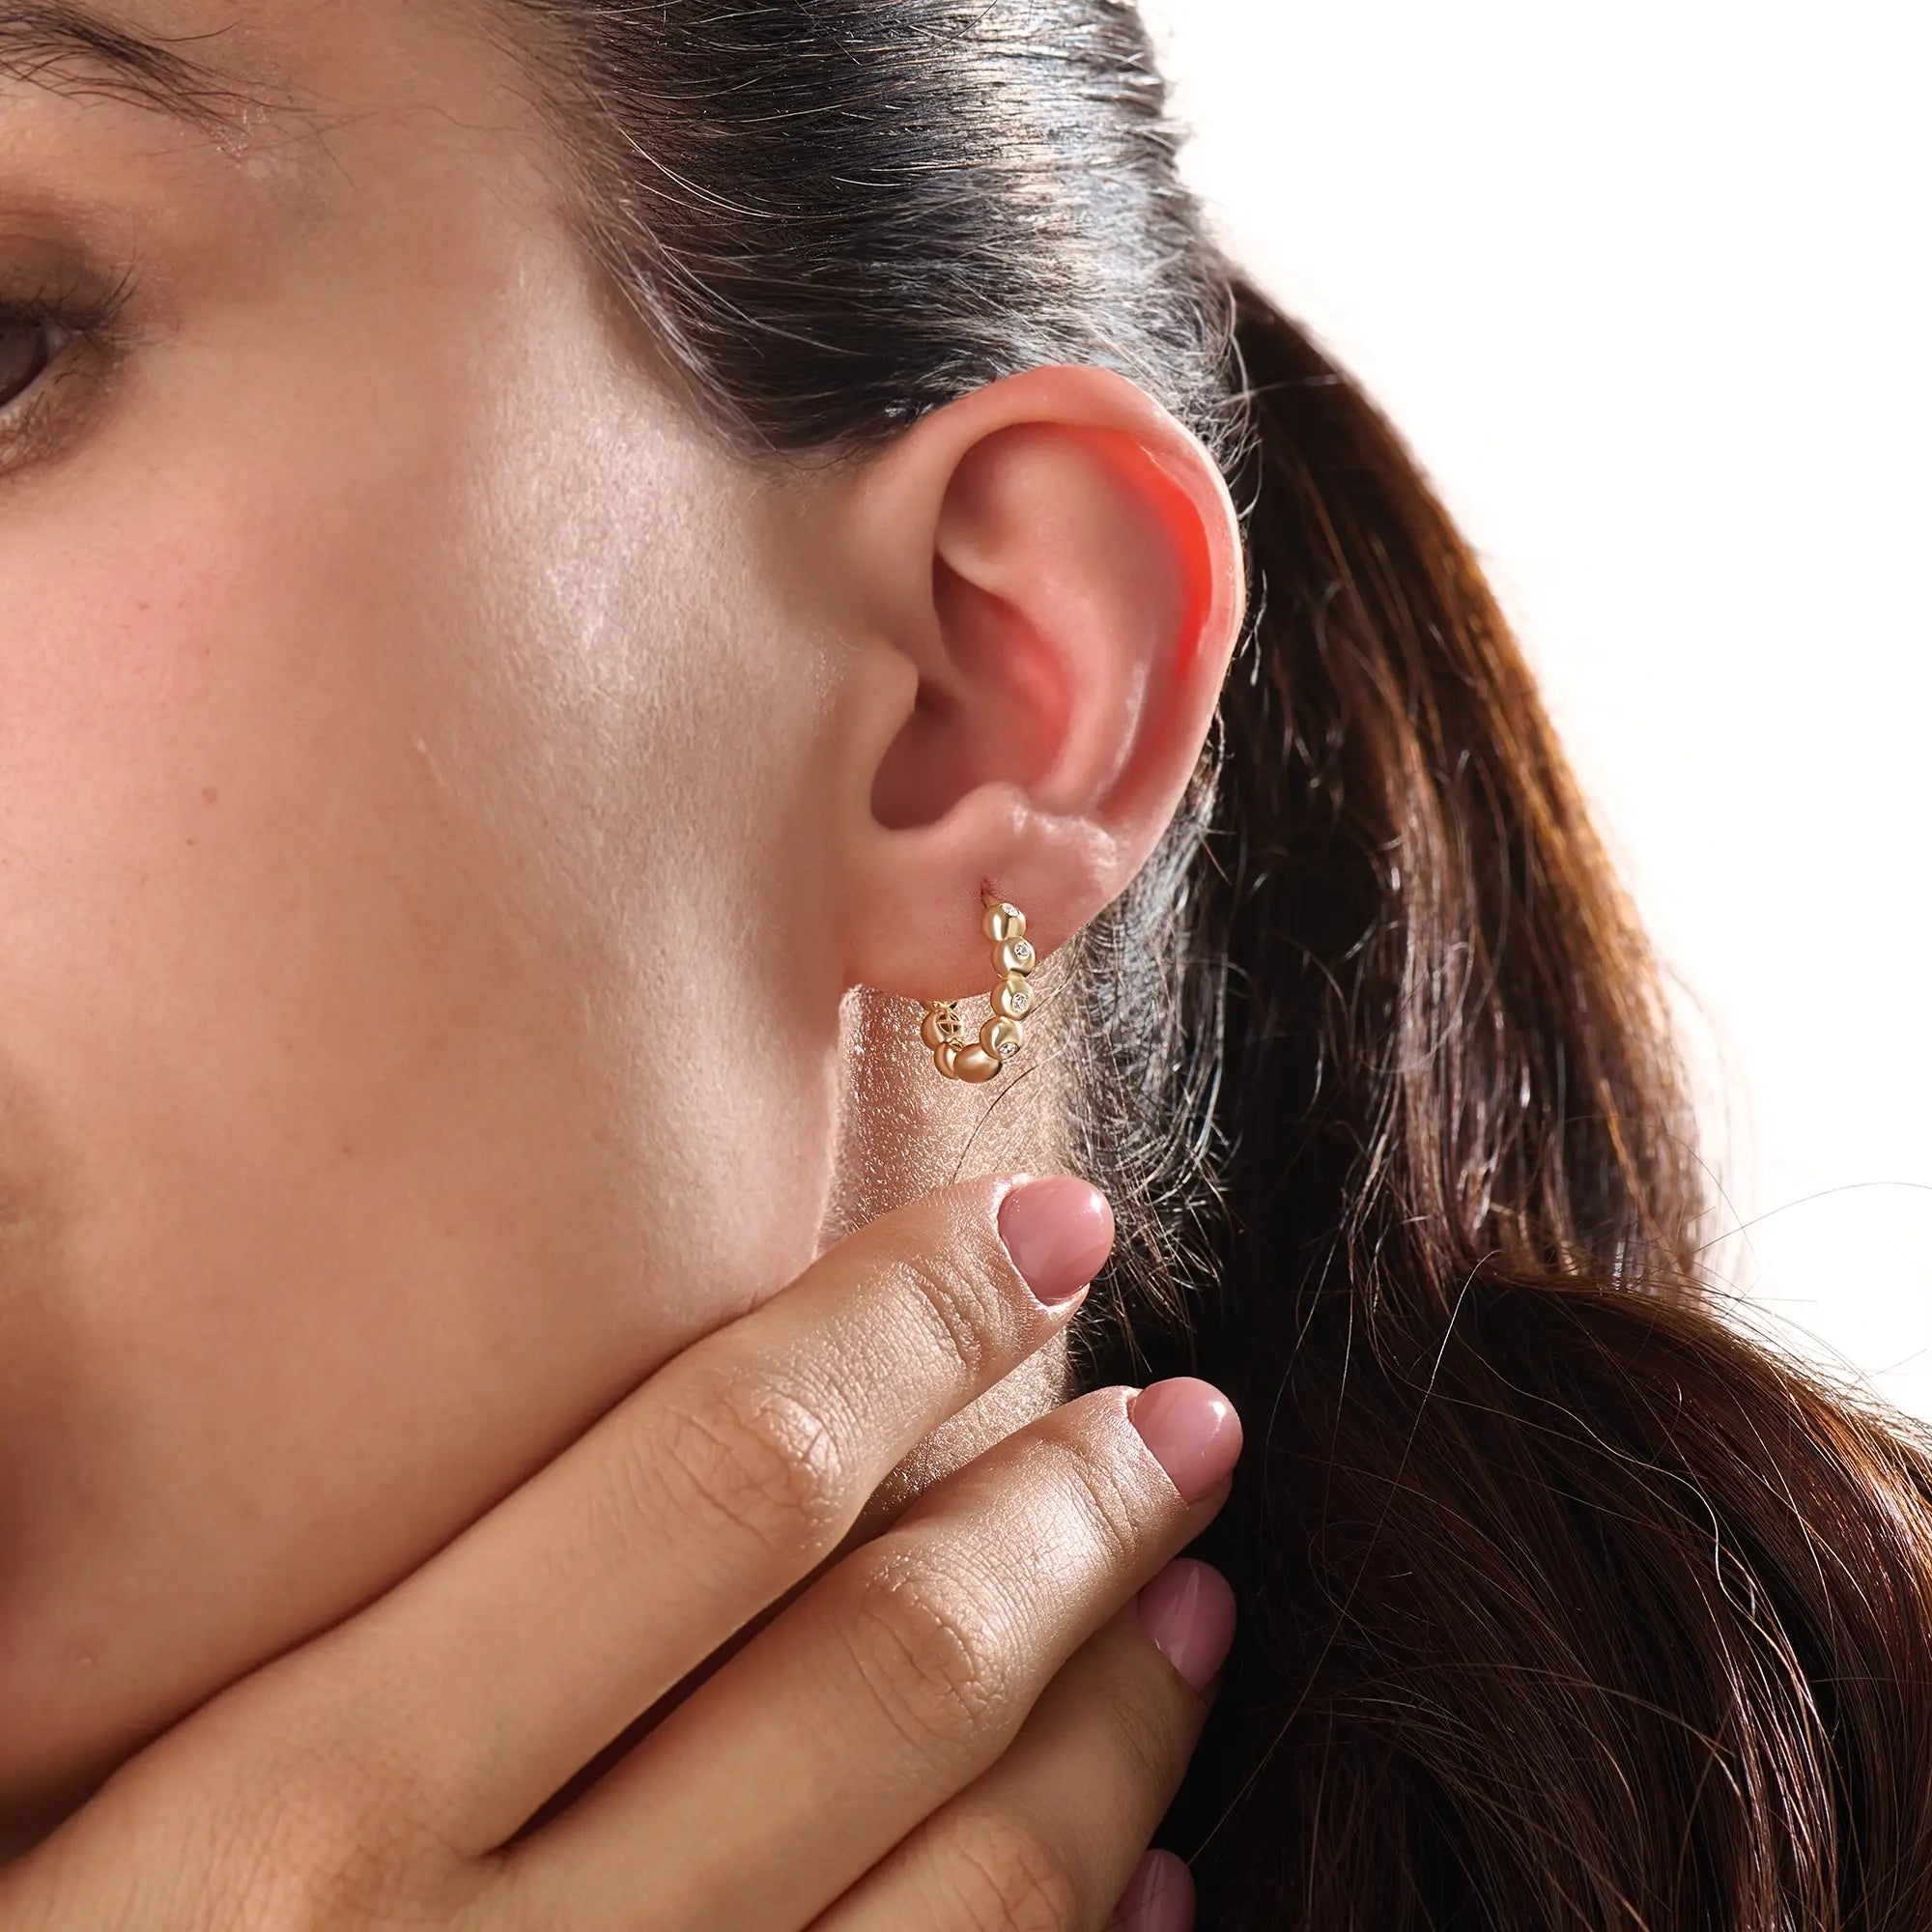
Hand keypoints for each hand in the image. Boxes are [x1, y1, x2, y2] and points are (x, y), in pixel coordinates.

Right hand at [0, 1172, 1239, 1930]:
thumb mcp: (104, 1794)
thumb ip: (270, 1569)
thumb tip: (393, 1286)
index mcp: (306, 1815)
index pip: (715, 1476)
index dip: (915, 1319)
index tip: (1048, 1221)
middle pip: (890, 1669)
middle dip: (1074, 1511)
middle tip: (1184, 1412)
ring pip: (979, 1884)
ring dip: (1122, 1714)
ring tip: (1199, 1588)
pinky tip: (1152, 1874)